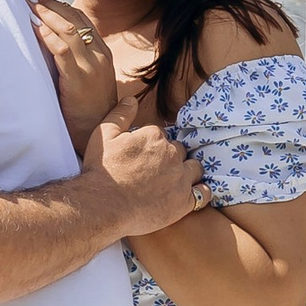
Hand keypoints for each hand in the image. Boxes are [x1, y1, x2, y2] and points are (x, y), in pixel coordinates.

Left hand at [25, 0, 121, 148]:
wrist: (98, 134)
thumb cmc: (86, 109)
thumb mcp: (84, 77)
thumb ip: (73, 58)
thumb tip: (47, 39)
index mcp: (102, 52)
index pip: (80, 19)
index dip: (59, 5)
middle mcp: (100, 55)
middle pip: (74, 19)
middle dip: (49, 4)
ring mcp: (92, 66)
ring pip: (69, 30)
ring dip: (46, 14)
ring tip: (28, 3)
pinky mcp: (80, 79)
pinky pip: (63, 51)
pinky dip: (47, 35)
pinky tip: (34, 26)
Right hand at [88, 114, 206, 236]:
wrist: (104, 206)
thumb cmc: (102, 171)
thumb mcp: (103, 134)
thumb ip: (120, 114)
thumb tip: (132, 99)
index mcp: (155, 136)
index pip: (161, 135)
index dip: (150, 146)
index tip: (141, 157)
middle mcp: (172, 154)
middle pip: (179, 150)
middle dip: (170, 157)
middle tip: (154, 171)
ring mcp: (180, 178)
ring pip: (194, 168)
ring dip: (187, 171)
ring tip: (173, 181)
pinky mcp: (184, 201)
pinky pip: (203, 193)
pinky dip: (199, 192)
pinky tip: (189, 194)